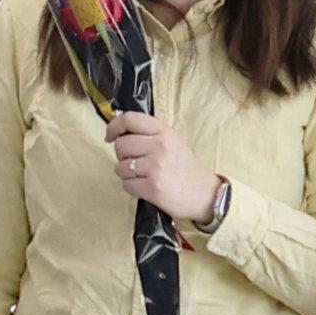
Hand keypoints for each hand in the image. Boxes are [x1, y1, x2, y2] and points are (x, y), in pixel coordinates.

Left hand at [101, 111, 220, 221]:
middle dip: (123, 155)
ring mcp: (155, 168)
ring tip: (143, 175)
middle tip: (136, 161)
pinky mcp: (152, 188)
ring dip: (127, 173)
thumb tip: (119, 131)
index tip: (110, 136)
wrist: (205, 195)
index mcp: (164, 132)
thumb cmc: (186, 168)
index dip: (113, 127)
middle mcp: (160, 146)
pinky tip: (145, 186)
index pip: (129, 119)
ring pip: (120, 166)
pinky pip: (126, 184)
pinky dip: (132, 187)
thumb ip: (149, 134)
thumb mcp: (173, 142)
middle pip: (121, 144)